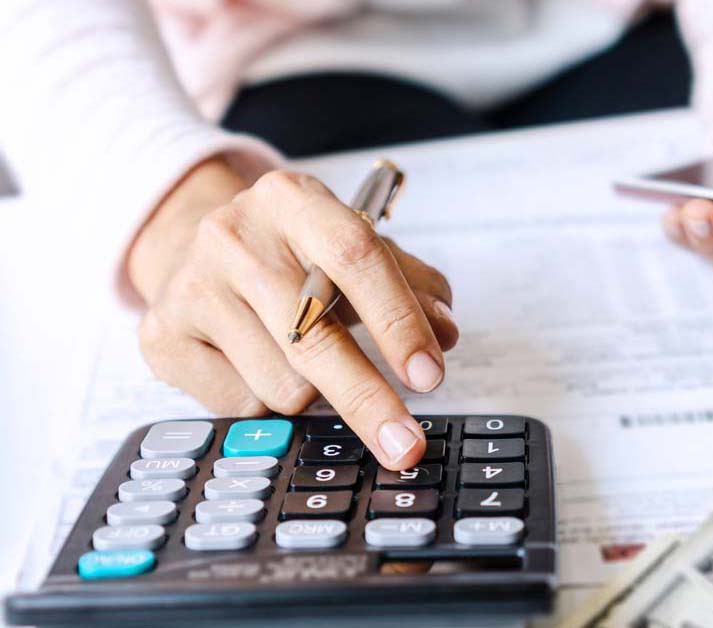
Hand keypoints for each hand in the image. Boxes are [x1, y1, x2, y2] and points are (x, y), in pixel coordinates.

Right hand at [128, 158, 457, 469]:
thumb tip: (445, 332)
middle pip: (313, 334)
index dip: (398, 320)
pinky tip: (258, 366)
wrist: (195, 249)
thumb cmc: (290, 256)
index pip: (355, 257)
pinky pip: (241, 404)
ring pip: (283, 382)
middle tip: (404, 443)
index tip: (429, 374)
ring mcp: (191, 286)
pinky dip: (266, 401)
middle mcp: (234, 236)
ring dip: (312, 393)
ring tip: (302, 358)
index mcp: (292, 200)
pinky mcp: (162, 337)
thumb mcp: (353, 250)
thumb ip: (411, 286)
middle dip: (368, 398)